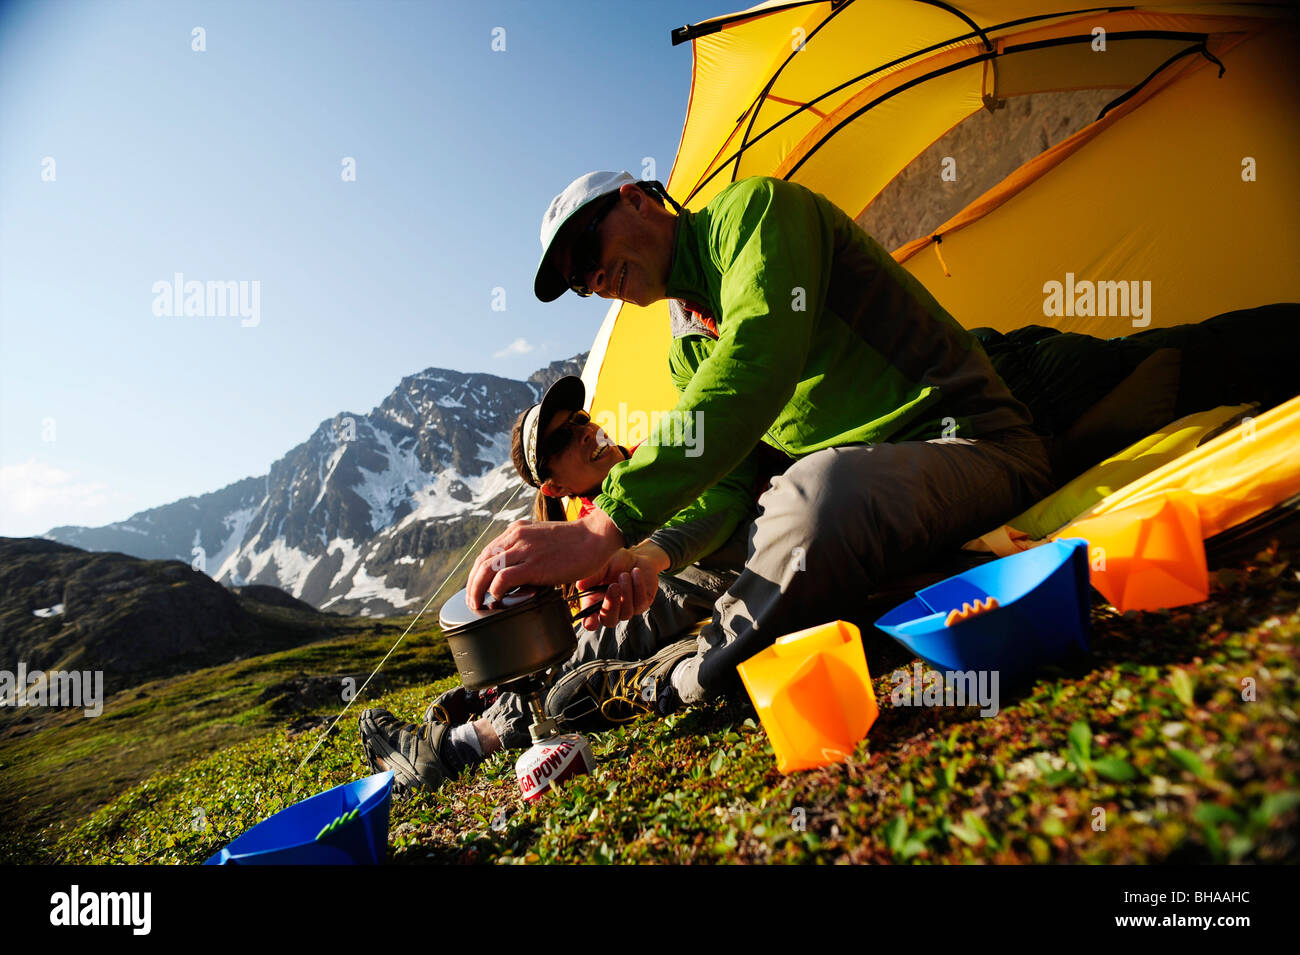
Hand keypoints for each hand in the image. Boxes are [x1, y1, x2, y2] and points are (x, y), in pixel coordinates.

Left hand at [466, 508, 624, 609]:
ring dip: (477, 590)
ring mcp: (523, 549)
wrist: (594, 537)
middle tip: (472, 601)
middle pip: (481, 561)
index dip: (476, 572)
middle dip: (472, 584)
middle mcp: (516, 537)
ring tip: (478, 605)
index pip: (486, 552)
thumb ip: (527, 551)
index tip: (475, 587)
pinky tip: (496, 599)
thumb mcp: (542, 539)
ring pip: (486, 570)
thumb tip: (517, 575)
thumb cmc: (574, 543)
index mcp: (516, 531)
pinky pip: (503, 578)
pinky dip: (495, 590)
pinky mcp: (533, 564)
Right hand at [575, 541, 669, 629]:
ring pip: (626, 612)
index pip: (590, 620)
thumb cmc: (615, 562)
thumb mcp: (602, 564)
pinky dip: (638, 586)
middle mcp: (610, 609)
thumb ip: (592, 575)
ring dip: (626, 592)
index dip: (590, 623)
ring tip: (624, 574)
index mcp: (595, 603)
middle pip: (609, 621)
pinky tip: (636, 572)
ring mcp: (627, 609)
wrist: (637, 557)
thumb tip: (580, 585)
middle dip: (611, 605)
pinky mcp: (642, 605)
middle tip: (613, 586)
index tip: (591, 622)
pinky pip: (640, 602)